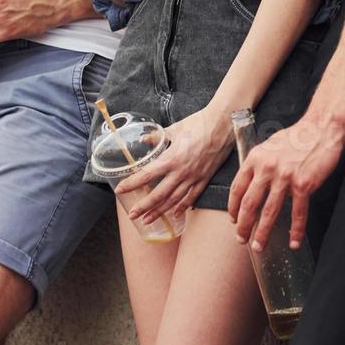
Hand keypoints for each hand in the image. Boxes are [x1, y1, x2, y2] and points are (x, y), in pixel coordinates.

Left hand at [115, 107, 231, 223]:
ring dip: (160, 211)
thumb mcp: (174, 128)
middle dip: (144, 206)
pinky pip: (192, 197)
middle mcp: (181, 172)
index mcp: (171, 158)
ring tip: (148, 220)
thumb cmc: (199, 124)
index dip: (132, 183)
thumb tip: (144, 140)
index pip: (147, 175)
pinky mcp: (205, 179)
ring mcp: (194, 178)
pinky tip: (175, 214)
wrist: (223, 125)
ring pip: (174, 200)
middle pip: (159, 194)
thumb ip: (157, 137)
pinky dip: (182, 207)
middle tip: (133, 215)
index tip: (120, 190)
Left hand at [227, 116, 344, 251]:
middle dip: (243, 225)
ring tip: (258, 246)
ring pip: (269, 212)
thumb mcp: (270, 146)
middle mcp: (267, 168)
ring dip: (263, 232)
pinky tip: (293, 242)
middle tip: (241, 239)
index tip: (234, 220)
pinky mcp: (304, 184)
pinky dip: (295, 231)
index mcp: (255, 158)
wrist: (321, 129)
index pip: (237, 188)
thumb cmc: (297, 137)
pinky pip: (298, 213)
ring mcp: (285, 177)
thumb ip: (260, 164)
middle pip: (249, 204)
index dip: (233, 208)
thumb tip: (252, 183)